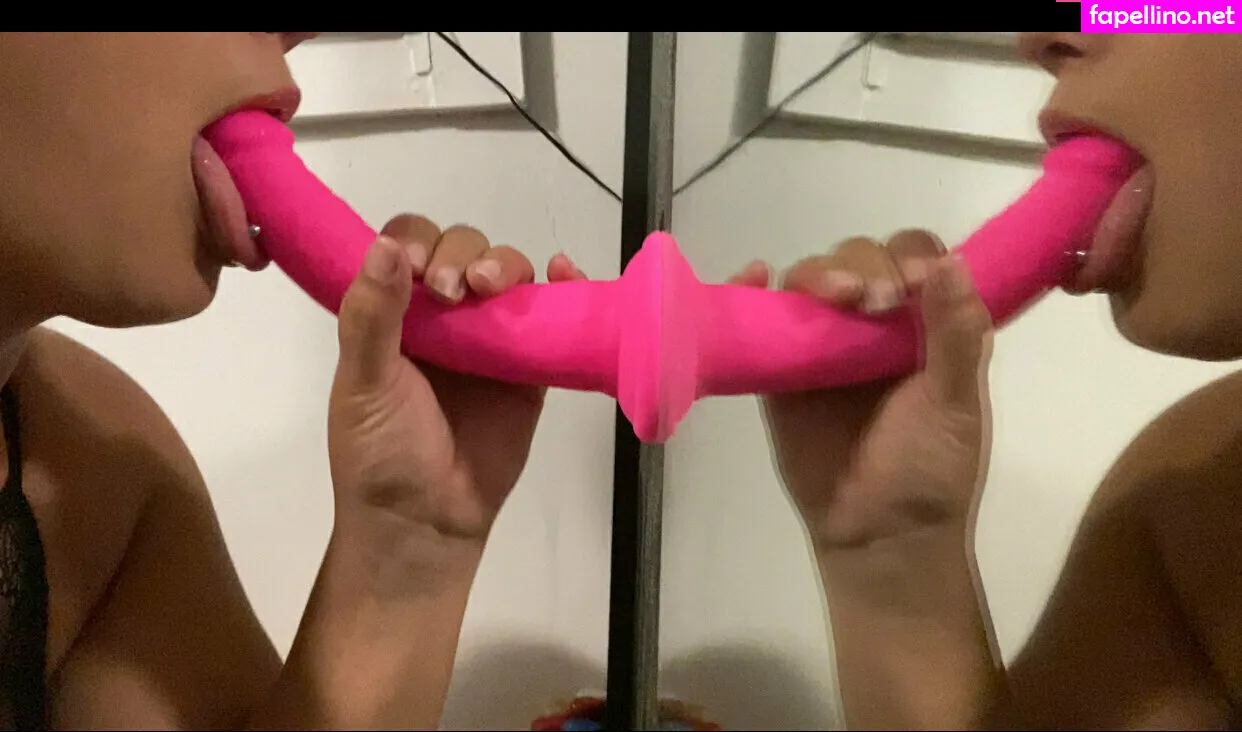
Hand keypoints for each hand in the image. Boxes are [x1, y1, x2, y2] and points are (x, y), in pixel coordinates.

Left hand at [326, 214, 545, 580]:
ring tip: (494, 287)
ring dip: (505, 264)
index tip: (417, 266)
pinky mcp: (531, 367)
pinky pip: (551, 315)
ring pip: (507, 273)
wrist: (426, 521)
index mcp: (393, 312)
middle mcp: (442, 316)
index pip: (407, 246)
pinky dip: (563, 285)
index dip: (416, 242)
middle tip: (456, 291)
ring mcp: (490, 338)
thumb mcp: (363, 382)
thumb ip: (370, 316)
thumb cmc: (381, 452)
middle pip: (463, 249)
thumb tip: (386, 247)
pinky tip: (562, 272)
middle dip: (463, 255)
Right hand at [545, 233, 991, 551]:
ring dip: (818, 273)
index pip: (917, 257)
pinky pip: (762, 318)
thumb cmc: (929, 471)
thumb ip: (957, 335)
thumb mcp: (957, 404)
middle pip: (859, 257)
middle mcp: (875, 322)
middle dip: (863, 266)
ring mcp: (823, 343)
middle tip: (870, 301)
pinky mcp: (780, 368)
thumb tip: (951, 261)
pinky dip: (750, 290)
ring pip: (811, 279)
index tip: (910, 284)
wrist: (878, 535)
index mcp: (926, 324)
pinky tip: (754, 278)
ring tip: (833, 297)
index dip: (910, 255)